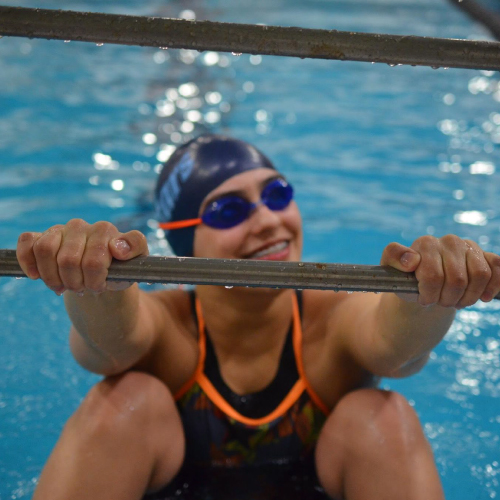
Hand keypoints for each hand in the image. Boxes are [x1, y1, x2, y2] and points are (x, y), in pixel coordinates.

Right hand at [16, 219, 148, 294]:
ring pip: (45, 251)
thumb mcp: (136, 263)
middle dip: (76, 283)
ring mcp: (61, 230)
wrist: (101, 275)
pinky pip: (28, 242)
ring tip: (66, 286)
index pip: (95, 259)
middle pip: (68, 260)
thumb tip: (118, 248)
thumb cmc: (119, 269)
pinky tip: (37, 276)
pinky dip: (29, 262)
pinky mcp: (42, 236)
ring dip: (53, 277)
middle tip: (85, 289)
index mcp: (106, 230)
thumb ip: (135, 249)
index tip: (102, 285)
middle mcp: (83, 226)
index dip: (95, 279)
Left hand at [380, 235, 499, 307]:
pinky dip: (491, 287)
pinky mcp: (486, 256)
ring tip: (454, 300)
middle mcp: (449, 241)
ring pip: (480, 276)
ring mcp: (469, 247)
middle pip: (457, 280)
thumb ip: (393, 259)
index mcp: (425, 243)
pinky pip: (497, 269)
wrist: (424, 286)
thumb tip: (412, 260)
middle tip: (438, 301)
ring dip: (467, 297)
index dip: (429, 294)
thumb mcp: (391, 272)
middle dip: (447, 299)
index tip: (423, 298)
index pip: (432, 276)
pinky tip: (481, 297)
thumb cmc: (407, 279)